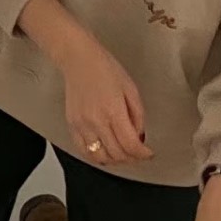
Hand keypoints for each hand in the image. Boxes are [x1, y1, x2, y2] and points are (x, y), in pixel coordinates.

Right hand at [18, 0, 151, 164]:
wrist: (78, 60)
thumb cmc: (104, 68)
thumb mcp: (131, 89)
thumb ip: (138, 115)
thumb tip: (139, 135)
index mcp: (113, 110)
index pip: (130, 144)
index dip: (142, 154)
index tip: (148, 153)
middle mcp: (96, 121)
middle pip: (116, 154)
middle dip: (131, 159)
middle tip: (139, 155)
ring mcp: (82, 125)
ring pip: (99, 157)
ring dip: (115, 160)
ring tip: (123, 155)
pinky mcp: (72, 125)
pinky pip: (84, 151)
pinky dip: (97, 156)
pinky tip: (106, 152)